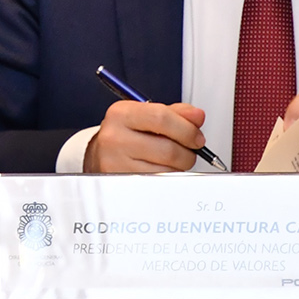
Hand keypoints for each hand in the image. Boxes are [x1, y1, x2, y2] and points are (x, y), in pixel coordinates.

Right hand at [83, 101, 209, 172]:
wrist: (100, 156)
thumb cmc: (127, 135)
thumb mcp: (146, 115)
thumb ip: (176, 113)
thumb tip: (197, 116)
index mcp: (121, 113)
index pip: (162, 118)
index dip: (187, 129)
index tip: (197, 137)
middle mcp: (114, 138)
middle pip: (168, 148)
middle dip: (188, 153)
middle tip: (189, 152)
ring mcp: (115, 164)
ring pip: (166, 170)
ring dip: (179, 168)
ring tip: (172, 162)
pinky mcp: (121, 185)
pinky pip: (158, 184)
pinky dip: (168, 179)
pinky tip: (161, 171)